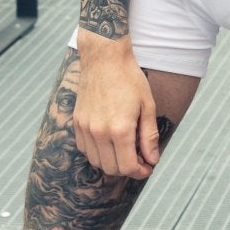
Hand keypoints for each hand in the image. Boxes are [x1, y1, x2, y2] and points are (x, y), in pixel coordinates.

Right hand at [72, 33, 160, 179]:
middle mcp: (99, 132)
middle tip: (139, 160)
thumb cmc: (129, 79)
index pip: (128, 167)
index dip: (141, 172)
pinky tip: (110, 142)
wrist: (104, 58)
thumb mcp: (148, 106)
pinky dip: (98, 153)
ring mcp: (86, 128)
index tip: (148, 167)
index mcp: (120, 129)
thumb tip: (152, 160)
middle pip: (112, 169)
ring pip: (97, 162)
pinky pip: (85, 149)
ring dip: (112, 162)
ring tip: (125, 151)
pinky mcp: (77, 123)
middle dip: (128, 170)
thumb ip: (149, 136)